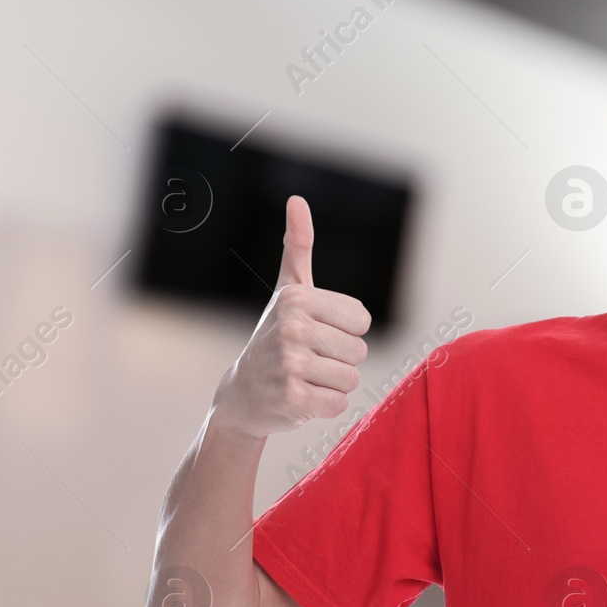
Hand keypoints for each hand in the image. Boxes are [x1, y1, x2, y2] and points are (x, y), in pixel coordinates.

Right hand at [212, 196, 370, 439]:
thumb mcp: (288, 290)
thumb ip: (297, 247)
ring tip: (304, 377)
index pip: (362, 321)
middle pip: (360, 350)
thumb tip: (297, 200)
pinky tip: (301, 397)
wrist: (243, 392)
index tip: (316, 332)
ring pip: (352, 379)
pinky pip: (339, 404)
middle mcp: (292, 327)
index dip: (345, 331)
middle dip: (339, 360)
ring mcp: (290, 363)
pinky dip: (325, 406)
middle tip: (307, 359)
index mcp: (298, 298)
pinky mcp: (293, 398)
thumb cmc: (276, 335)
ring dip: (333, 384)